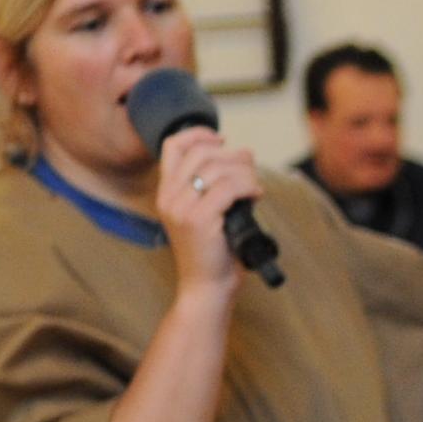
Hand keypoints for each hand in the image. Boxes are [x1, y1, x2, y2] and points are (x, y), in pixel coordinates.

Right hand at [153, 125, 262, 306]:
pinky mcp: (199, 220)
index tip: (222, 140)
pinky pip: (229, 188)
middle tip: (250, 170)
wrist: (206, 287)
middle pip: (202, 154)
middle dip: (232, 156)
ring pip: (218, 168)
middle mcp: (168, 198)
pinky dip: (248, 186)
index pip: (173, 146)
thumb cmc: (213, 251)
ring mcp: (181, 208)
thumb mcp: (208, 211)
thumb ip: (217, 182)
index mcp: (166, 193)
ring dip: (245, 172)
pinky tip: (256, 196)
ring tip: (255, 186)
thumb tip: (244, 152)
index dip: (198, 134)